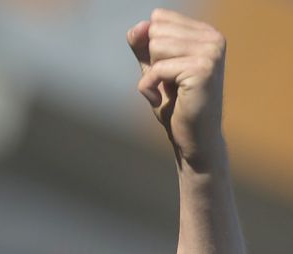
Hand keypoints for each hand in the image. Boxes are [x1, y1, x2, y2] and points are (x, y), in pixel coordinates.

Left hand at [127, 9, 226, 168]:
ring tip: (168, 91)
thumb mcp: (153, 69)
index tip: (166, 70)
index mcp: (205, 33)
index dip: (150, 47)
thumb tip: (138, 26)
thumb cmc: (175, 104)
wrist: (192, 138)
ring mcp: (211, 52)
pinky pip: (157, 69)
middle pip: (155, 31)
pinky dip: (149, 88)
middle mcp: (213, 38)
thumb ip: (143, 45)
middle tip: (167, 83)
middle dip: (152, 61)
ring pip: (156, 46)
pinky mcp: (203, 69)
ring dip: (151, 75)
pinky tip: (164, 100)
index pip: (158, 18)